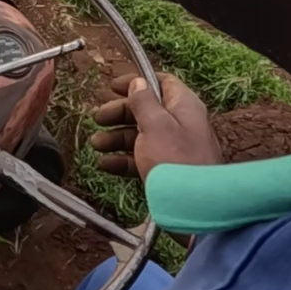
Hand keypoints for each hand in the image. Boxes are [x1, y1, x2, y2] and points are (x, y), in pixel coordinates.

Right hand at [89, 72, 221, 178]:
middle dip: (119, 113)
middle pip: (146, 110)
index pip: (162, 83)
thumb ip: (144, 102)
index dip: (137, 82)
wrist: (194, 207)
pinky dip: (123, 159)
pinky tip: (105, 164)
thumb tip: (138, 82)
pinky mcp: (166, 171)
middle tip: (97, 117)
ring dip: (116, 137)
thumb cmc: (175, 160)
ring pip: (141, 136)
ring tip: (96, 143)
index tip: (112, 86)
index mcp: (183, 106)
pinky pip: (141, 159)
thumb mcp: (155, 124)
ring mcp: (174, 149)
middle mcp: (180, 124)